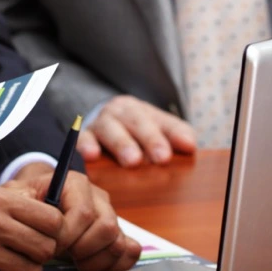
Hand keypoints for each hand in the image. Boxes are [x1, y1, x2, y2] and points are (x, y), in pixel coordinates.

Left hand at [8, 165, 140, 270]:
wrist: (37, 202)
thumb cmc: (26, 199)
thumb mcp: (15, 195)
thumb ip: (19, 201)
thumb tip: (27, 217)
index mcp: (75, 183)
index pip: (83, 213)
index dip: (67, 236)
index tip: (50, 246)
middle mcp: (97, 197)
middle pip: (106, 228)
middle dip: (83, 249)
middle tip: (64, 255)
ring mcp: (110, 216)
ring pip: (119, 242)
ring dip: (96, 260)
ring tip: (75, 262)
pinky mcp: (118, 234)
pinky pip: (130, 252)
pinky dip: (114, 265)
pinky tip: (91, 265)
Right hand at [78, 96, 196, 166]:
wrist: (103, 123)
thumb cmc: (136, 132)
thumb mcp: (158, 128)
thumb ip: (176, 135)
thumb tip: (189, 145)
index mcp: (142, 110)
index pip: (161, 121)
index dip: (171, 135)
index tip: (184, 148)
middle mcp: (120, 112)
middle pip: (136, 121)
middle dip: (149, 139)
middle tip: (162, 157)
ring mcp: (100, 122)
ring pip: (109, 128)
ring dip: (121, 143)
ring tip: (132, 161)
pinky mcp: (83, 134)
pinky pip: (82, 138)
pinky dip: (85, 145)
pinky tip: (90, 155)